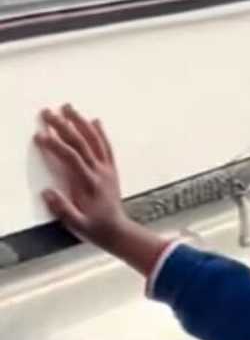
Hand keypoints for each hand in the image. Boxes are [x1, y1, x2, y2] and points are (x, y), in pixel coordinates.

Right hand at [35, 106, 169, 279]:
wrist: (118, 232)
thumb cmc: (95, 229)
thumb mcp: (77, 225)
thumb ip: (63, 209)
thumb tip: (47, 193)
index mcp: (89, 184)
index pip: (70, 158)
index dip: (55, 145)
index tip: (40, 135)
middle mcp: (99, 172)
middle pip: (80, 143)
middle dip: (63, 126)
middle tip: (47, 112)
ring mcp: (107, 169)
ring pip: (94, 140)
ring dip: (80, 122)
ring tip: (67, 107)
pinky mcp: (111, 170)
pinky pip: (107, 147)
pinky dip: (101, 133)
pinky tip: (94, 121)